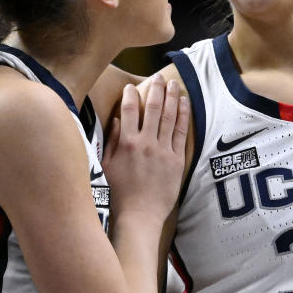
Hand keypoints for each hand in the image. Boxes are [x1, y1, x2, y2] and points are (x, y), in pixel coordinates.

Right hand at [103, 75, 188, 224]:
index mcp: (126, 143)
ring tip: (173, 84)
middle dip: (155, 89)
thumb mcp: (108, 166)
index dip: (130, 95)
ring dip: (172, 97)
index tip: (131, 87)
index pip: (128, 111)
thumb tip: (116, 120)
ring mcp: (163, 151)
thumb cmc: (120, 194)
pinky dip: (183, 115)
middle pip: (153, 108)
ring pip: (169, 117)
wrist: (140, 215)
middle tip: (158, 76)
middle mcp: (146, 143)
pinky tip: (185, 103)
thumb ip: (112, 141)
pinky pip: (182, 132)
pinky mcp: (176, 159)